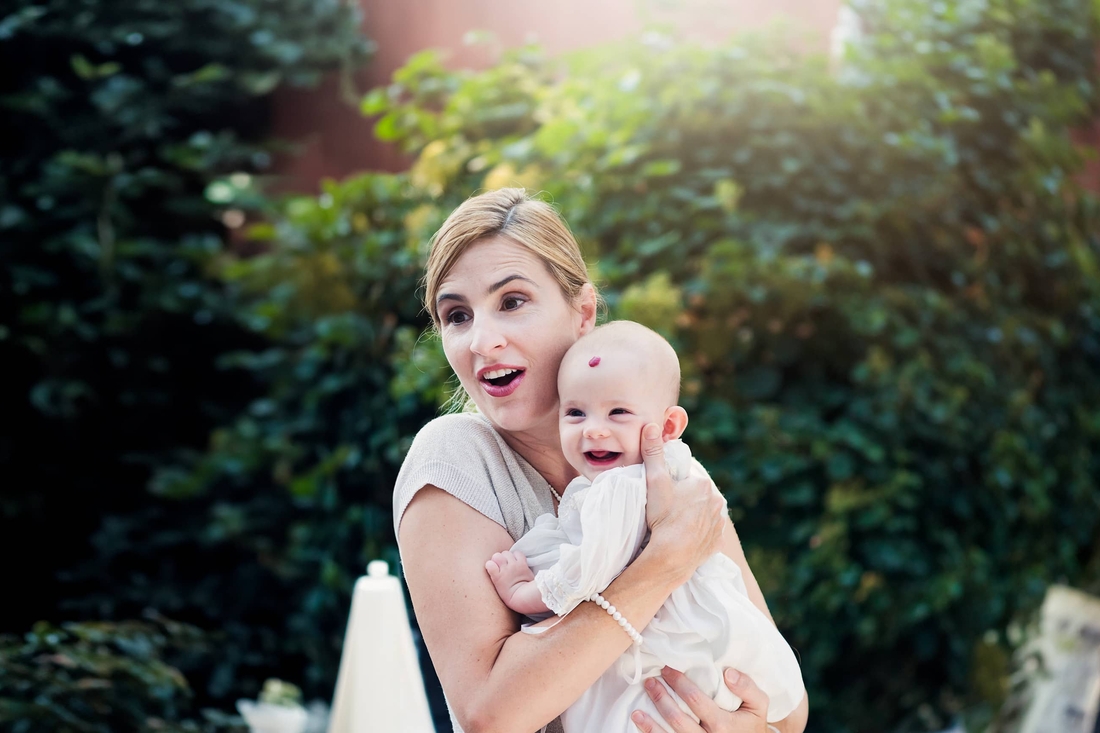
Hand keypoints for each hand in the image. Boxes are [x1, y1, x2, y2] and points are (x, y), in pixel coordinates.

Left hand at [632, 666, 769, 732]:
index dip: (678, 682)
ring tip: (637, 708)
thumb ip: (748, 687)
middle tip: (650, 681)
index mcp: (723, 725)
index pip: (695, 700)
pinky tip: (641, 724)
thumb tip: (728, 672)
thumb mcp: (759, 706)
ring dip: (650, 723)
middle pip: (677, 719)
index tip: (667, 668)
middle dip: (661, 698)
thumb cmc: (752, 726)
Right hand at [640, 423, 725, 580]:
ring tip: (675, 524)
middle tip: (666, 510)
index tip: (663, 494)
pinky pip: (708, 533)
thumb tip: (651, 426)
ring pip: (704, 513)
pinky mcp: (717, 542)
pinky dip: (699, 533)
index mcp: (702, 484)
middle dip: (685, 499)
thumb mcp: (655, 482)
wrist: (672, 555)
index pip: (687, 478)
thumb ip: (653, 454)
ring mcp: (718, 522)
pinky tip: (686, 536)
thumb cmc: (663, 517)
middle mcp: (716, 501)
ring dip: (693, 515)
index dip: (674, 485)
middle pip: (697, 495)